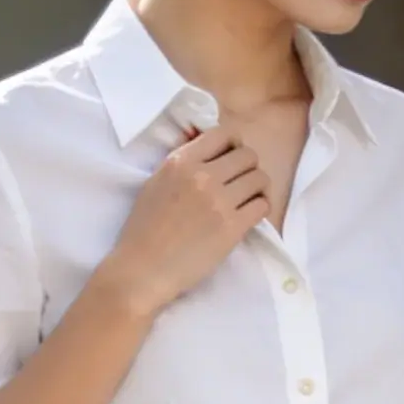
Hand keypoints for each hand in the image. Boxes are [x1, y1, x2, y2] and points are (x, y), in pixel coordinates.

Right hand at [105, 123, 268, 317]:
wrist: (142, 270)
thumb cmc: (144, 229)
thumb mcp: (156, 182)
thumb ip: (182, 160)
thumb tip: (203, 138)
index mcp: (181, 161)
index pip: (225, 134)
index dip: (233, 146)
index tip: (229, 161)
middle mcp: (203, 176)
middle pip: (248, 156)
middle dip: (248, 168)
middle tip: (240, 184)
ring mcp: (219, 202)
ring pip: (259, 179)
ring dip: (257, 188)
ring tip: (247, 200)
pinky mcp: (231, 228)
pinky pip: (262, 205)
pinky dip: (260, 208)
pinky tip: (248, 216)